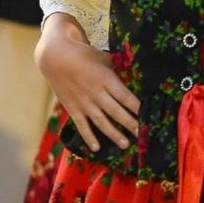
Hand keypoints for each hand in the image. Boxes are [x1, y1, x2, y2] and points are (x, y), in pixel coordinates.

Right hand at [35, 14, 138, 152]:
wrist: (53, 57)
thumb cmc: (82, 55)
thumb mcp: (103, 58)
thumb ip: (117, 69)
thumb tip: (135, 75)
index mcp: (106, 79)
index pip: (126, 97)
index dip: (138, 108)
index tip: (149, 117)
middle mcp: (96, 93)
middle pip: (116, 112)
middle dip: (130, 124)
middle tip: (142, 135)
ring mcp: (83, 102)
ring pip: (101, 121)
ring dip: (113, 134)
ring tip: (125, 145)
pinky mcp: (72, 108)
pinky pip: (81, 125)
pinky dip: (88, 136)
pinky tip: (96, 147)